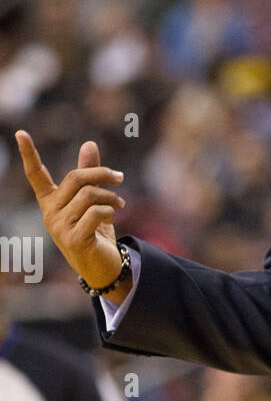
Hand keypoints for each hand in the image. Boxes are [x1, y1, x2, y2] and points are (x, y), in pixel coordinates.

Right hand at [15, 132, 126, 290]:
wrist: (103, 267)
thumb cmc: (96, 232)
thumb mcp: (93, 201)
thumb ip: (89, 174)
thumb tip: (89, 144)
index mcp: (51, 202)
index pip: (36, 176)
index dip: (29, 154)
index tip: (20, 133)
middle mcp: (50, 213)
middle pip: (76, 178)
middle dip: (102, 174)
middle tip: (119, 178)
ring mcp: (59, 228)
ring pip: (89, 195)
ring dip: (110, 196)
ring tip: (120, 204)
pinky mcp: (73, 239)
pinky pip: (95, 213)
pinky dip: (109, 212)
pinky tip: (113, 218)